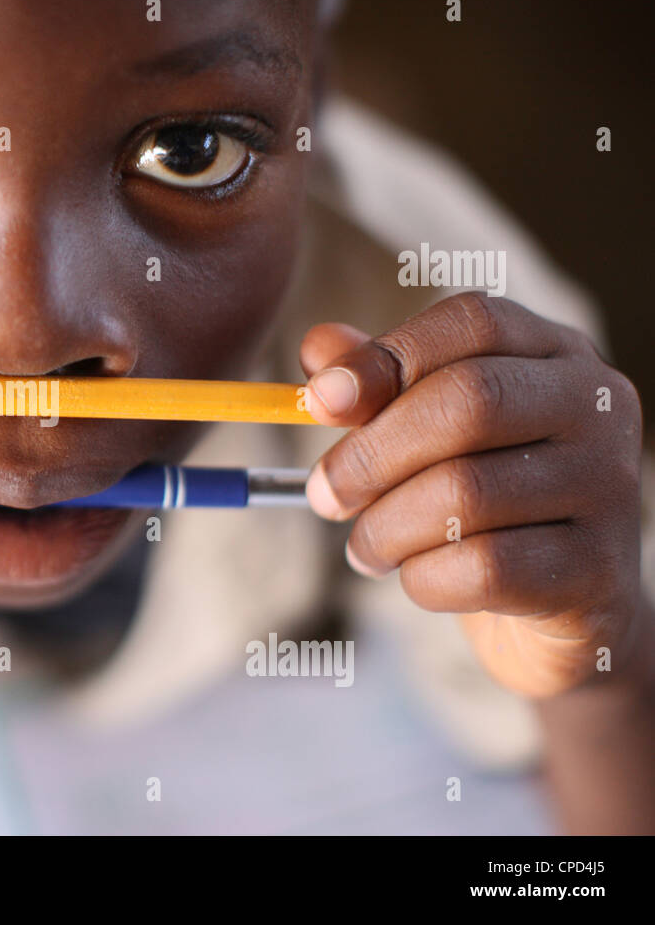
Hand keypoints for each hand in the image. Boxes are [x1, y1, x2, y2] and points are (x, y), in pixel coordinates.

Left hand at [300, 292, 642, 697]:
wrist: (561, 605)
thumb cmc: (481, 501)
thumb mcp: (426, 431)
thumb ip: (376, 384)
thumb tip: (319, 350)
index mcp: (553, 354)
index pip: (474, 320)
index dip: (386, 355)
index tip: (318, 402)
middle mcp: (595, 406)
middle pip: (469, 400)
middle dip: (371, 454)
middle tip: (325, 495)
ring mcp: (608, 486)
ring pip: (466, 493)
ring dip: (386, 529)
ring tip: (365, 549)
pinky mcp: (598, 568)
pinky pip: (485, 567)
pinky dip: (424, 578)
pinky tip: (416, 578)